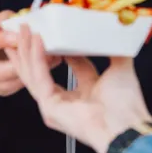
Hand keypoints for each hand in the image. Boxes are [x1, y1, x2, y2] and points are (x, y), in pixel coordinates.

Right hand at [0, 11, 59, 96]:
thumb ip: (4, 20)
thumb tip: (21, 16)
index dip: (6, 39)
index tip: (23, 33)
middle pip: (0, 70)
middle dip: (24, 61)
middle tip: (43, 50)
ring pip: (13, 80)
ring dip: (34, 70)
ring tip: (52, 57)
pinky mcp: (0, 91)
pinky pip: (19, 85)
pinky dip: (35, 75)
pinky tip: (49, 64)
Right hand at [8, 26, 151, 152]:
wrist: (126, 125)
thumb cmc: (126, 105)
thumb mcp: (120, 69)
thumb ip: (116, 52)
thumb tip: (117, 33)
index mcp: (84, 93)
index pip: (67, 64)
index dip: (61, 46)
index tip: (57, 28)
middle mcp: (66, 100)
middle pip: (42, 70)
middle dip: (31, 48)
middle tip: (27, 27)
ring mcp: (54, 106)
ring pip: (34, 74)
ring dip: (27, 49)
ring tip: (25, 29)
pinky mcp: (50, 107)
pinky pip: (39, 78)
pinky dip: (36, 58)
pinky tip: (37, 41)